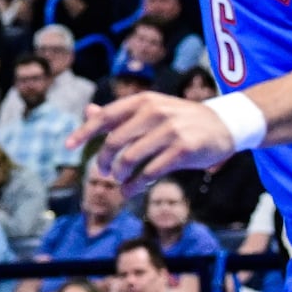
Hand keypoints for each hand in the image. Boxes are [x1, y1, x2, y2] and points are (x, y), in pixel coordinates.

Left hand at [73, 91, 234, 189]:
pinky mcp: (182, 150)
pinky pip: (150, 172)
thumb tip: (88, 112)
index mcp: (143, 100)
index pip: (105, 116)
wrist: (223, 125)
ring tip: (121, 183)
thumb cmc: (181, 119)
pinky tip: (131, 190)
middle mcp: (154, 112)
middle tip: (105, 172)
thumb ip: (121, 114)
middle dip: (105, 161)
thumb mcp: (152, 109)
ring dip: (120, 176)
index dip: (84, 132)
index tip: (68, 146)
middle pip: (114, 141)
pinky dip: (136, 185)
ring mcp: (169, 130)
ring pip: (130, 158)